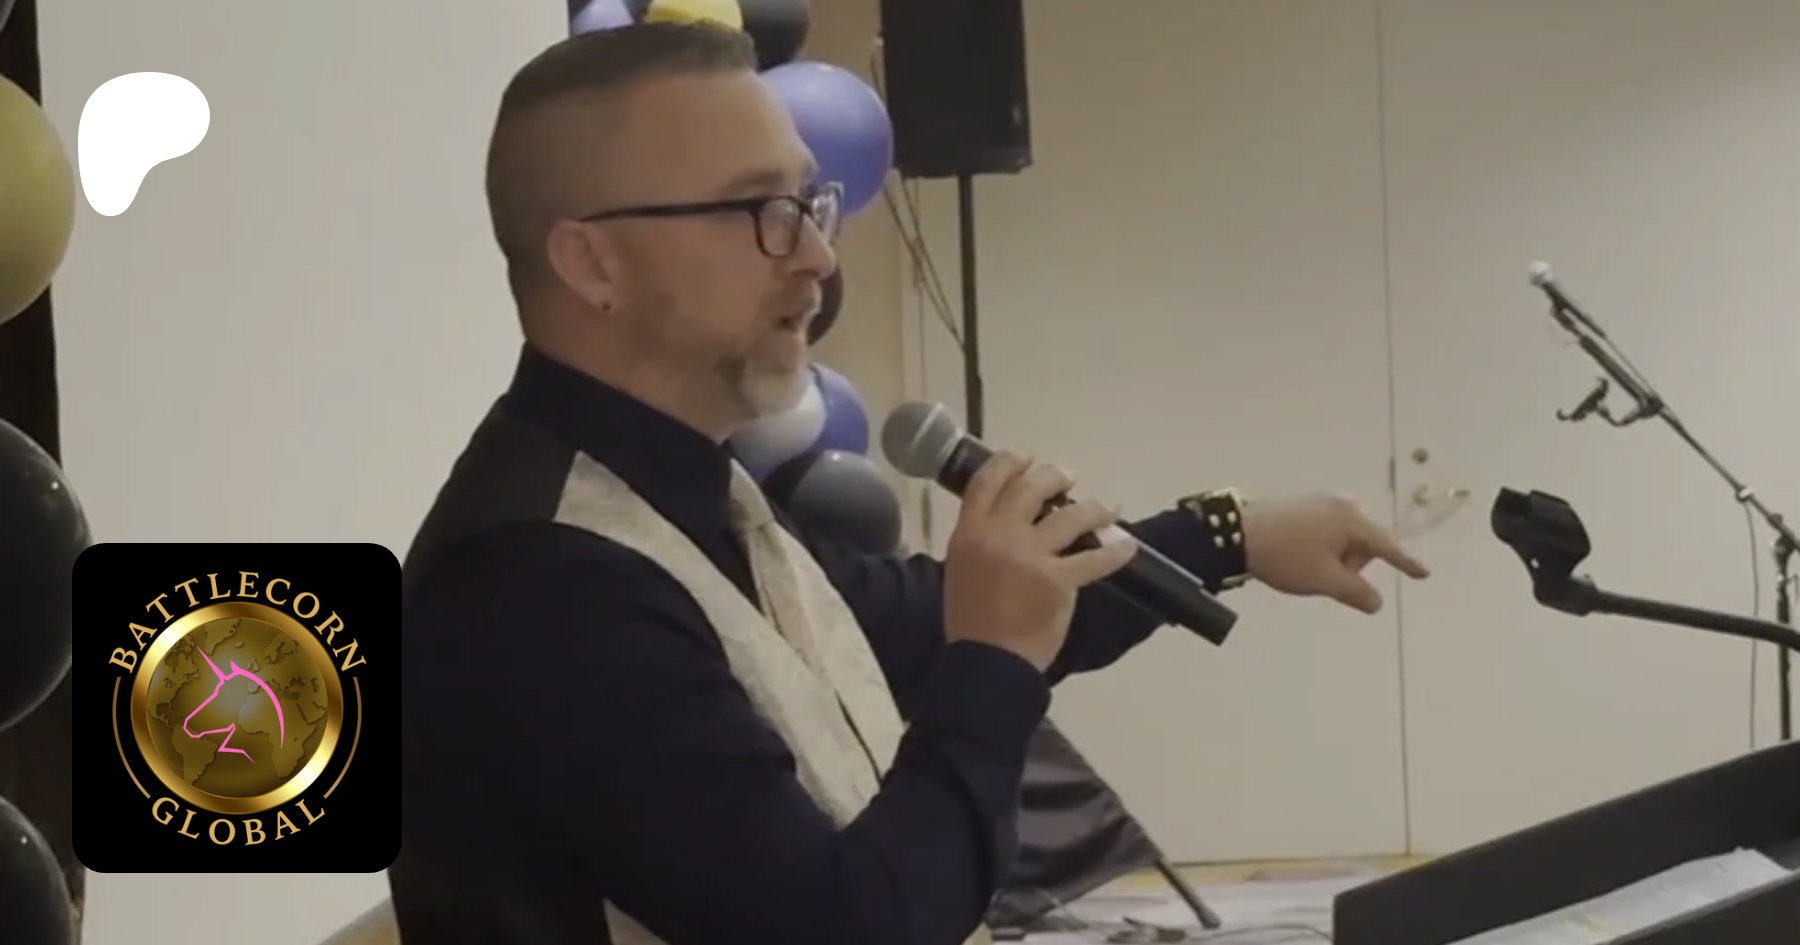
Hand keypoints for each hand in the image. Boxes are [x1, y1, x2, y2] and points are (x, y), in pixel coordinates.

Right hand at [942, 451, 1139, 670]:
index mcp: (969, 533)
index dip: (1010, 462)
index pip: (988, 481)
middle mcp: (999, 535)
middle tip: (1068, 478)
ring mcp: (1031, 556)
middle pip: (1031, 488)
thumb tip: (1005, 523)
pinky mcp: (1059, 580)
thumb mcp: (960, 570)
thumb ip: (979, 541)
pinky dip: (1116, 550)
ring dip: (1093, 508)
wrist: (986, 662)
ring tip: (1106, 508)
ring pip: (1070, 516)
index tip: (1026, 458)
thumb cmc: (970, 622)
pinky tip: (1127, 547)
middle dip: (1053, 476)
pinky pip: (1095, 558)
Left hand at [1242, 495, 1428, 613]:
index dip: (1405, 563)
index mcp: (1352, 520)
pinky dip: (1319, 550)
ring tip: (1305, 570)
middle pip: (1362, 544)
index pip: (1387, 546)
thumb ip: (1356, 592)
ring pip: (1341, 541)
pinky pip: (1323, 534)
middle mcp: (1340, 506)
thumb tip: (1376, 601)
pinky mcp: (1299, 507)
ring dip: (1333, 560)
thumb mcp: (1325, 580)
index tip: (1423, 574)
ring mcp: (1318, 503)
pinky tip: (1296, 558)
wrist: (1236, 533)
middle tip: (1324, 578)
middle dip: (1351, 566)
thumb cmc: (1287, 557)